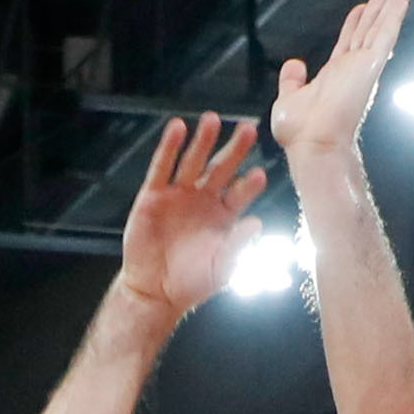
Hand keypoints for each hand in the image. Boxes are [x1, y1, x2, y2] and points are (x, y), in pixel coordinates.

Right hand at [113, 111, 269, 317]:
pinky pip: (162, 168)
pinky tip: (177, 128)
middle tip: (248, 129)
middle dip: (234, 150)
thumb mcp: (221, 269)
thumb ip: (239, 246)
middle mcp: (203, 199)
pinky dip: (168, 148)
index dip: (250, 185)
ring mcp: (178, 195)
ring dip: (202, 141)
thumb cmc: (191, 283)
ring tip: (212, 120)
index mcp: (224, 215)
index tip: (260, 174)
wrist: (155, 292)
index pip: (241, 193)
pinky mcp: (153, 195)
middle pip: (221, 169)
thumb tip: (257, 224)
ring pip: (193, 162)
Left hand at [271, 0, 410, 164]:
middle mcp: (351, 70)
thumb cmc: (300, 134)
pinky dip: (395, 15)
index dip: (355, 24)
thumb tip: (293, 64)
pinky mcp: (371, 64)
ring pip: (379, 29)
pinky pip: (386, 33)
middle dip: (377, 12)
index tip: (362, 9)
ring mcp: (363, 67)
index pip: (348, 43)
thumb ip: (291, 81)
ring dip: (390, 9)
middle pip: (367, 32)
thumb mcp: (288, 100)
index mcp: (334, 77)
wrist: (313, 145)